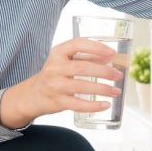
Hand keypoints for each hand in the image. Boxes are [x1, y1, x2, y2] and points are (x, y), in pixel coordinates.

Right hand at [0, 37, 124, 127]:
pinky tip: (105, 104)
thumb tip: (111, 58)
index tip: (112, 53)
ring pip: (82, 87)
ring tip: (116, 91)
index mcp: (58, 53)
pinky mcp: (57, 101)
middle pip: (83, 67)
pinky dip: (93, 105)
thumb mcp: (65, 61)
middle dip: (104, 72)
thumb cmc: (54, 75)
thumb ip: (86, 58)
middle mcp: (54, 67)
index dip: (96, 47)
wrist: (33, 95)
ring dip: (103, 89)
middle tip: (118, 75)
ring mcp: (54, 85)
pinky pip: (78, 104)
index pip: (78, 44)